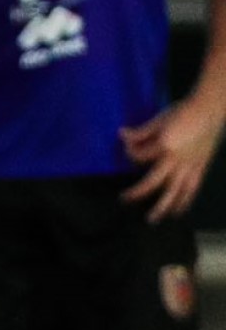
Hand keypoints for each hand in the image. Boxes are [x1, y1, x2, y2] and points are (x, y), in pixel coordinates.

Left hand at [120, 98, 225, 222]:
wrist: (208, 111)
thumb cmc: (182, 111)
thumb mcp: (158, 119)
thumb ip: (141, 132)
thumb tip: (121, 135)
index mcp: (164, 145)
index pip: (139, 157)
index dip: (129, 153)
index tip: (126, 145)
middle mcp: (176, 160)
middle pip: (153, 182)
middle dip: (137, 193)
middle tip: (124, 200)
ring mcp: (190, 166)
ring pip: (174, 192)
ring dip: (162, 207)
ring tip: (152, 219)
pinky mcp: (200, 169)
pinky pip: (191, 190)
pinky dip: (184, 202)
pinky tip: (177, 212)